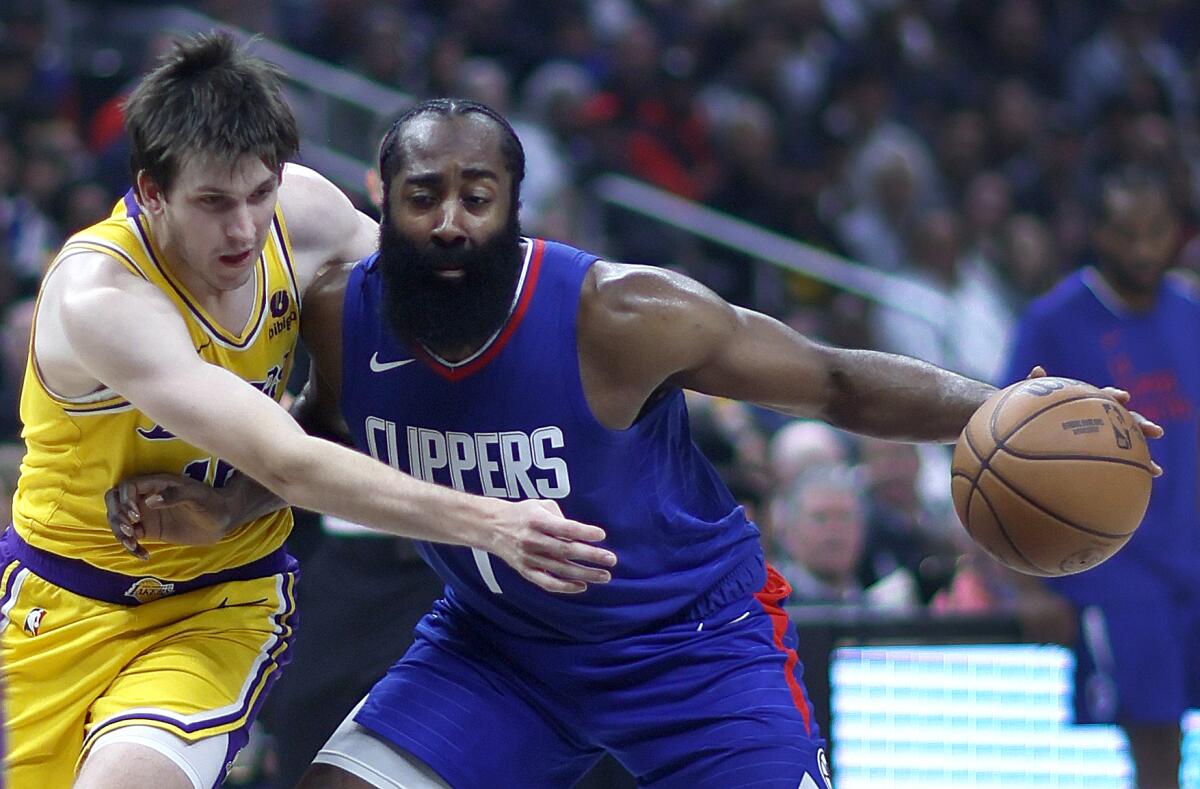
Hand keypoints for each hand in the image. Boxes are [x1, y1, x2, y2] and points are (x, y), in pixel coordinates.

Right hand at [105, 474, 233, 559]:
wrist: (223, 520)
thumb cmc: (212, 503)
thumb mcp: (198, 497)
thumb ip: (176, 495)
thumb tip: (150, 501)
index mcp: (156, 484)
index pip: (127, 487)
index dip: (125, 500)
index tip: (136, 516)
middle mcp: (147, 497)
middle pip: (115, 501)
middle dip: (116, 516)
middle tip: (130, 530)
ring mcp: (146, 514)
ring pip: (118, 520)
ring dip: (120, 533)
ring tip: (134, 546)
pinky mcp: (149, 530)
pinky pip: (130, 537)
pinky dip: (131, 547)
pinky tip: (143, 556)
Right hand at [486, 499, 616, 593]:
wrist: (491, 527)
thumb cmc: (523, 513)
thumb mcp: (541, 505)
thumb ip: (561, 518)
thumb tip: (581, 535)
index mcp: (537, 520)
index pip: (565, 528)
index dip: (584, 532)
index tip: (601, 535)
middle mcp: (532, 540)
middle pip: (566, 550)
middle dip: (591, 556)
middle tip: (611, 559)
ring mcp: (529, 558)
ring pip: (560, 569)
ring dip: (584, 574)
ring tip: (605, 576)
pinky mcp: (525, 571)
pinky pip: (547, 583)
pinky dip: (565, 587)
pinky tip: (582, 586)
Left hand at [1026, 365, 1163, 475]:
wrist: (1025, 438)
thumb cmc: (1026, 417)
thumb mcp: (1027, 402)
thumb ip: (1033, 386)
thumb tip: (1038, 369)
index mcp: (1088, 406)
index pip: (1105, 397)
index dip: (1114, 397)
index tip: (1123, 398)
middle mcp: (1101, 422)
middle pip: (1127, 422)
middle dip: (1142, 426)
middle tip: (1156, 432)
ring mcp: (1104, 441)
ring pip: (1128, 449)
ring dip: (1143, 459)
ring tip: (1155, 471)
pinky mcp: (1099, 459)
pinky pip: (1115, 470)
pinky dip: (1127, 477)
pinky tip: (1136, 488)